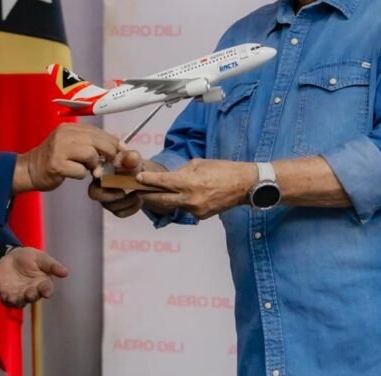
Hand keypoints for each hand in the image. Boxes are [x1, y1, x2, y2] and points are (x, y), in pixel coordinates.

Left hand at [0, 247, 67, 307]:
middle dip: (32, 296)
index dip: (47, 290)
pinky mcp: (7, 295)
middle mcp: (32, 291)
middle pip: (33, 297)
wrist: (8, 257)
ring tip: (15, 297)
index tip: (46, 292)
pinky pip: (7, 301)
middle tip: (30, 293)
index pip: (46, 288)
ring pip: (21, 302)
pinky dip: (7, 300)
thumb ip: (51, 265)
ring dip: (18, 300)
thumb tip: (65, 273)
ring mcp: (20, 294)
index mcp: (42, 282)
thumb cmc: (27, 257)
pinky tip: (5, 295)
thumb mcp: (40, 257)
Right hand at [13, 123, 120, 193]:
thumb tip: (117, 146)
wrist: (29, 169)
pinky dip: (81, 175)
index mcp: (69, 128)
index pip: (97, 131)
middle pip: (97, 140)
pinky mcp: (56, 165)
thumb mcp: (71, 144)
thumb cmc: (55, 158)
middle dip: (109, 152)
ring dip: (94, 165)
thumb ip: (89, 143)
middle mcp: (64, 134)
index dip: (112, 141)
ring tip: (88, 168)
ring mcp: (59, 149)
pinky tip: (74, 173)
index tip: (122, 151)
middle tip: (112, 162)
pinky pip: (80, 171)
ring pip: (91, 154)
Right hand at [88, 152, 167, 217]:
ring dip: (126, 201)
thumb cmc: (131, 164)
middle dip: (110, 195)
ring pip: (110, 206)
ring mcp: (106, 198)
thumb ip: (131, 157)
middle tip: (123, 193)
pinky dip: (132, 208)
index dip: (97, 174)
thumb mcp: (133, 158)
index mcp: (100, 170)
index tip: (103, 175)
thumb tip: (131, 158)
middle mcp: (99, 185)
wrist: (141, 176)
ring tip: (139, 194)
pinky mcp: (115, 208)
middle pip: (94, 194)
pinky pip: (120, 212)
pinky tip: (140, 200)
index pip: (93, 173)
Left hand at [136, 159, 256, 219]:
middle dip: (148, 195)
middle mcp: (190, 199)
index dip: (148, 180)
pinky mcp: (201, 216)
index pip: (163, 182)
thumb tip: (171, 176)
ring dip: (162, 199)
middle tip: (137, 191)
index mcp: (189, 182)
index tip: (137, 178)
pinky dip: (179, 202)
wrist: (244, 185)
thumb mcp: (199, 163)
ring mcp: (195, 210)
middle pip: (161, 199)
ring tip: (152, 194)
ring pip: (173, 205)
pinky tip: (177, 197)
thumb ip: (182, 171)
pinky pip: (185, 208)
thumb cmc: (223, 169)